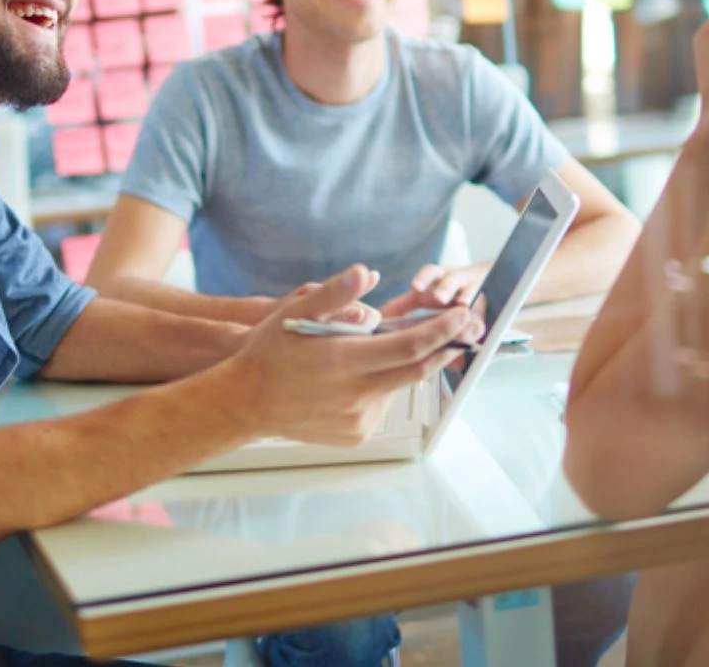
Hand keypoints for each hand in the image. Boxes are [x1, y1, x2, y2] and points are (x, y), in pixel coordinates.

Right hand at [223, 265, 478, 445]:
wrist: (247, 402)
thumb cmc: (270, 354)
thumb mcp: (296, 313)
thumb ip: (335, 294)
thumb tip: (367, 273)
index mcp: (344, 361)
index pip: (408, 346)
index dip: (440, 331)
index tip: (462, 318)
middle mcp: (355, 395)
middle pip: (416, 369)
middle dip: (441, 347)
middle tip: (459, 328)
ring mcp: (358, 419)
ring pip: (396, 386)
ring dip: (398, 367)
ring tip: (366, 354)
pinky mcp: (356, 434)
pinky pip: (381, 404)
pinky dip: (379, 387)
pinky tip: (353, 380)